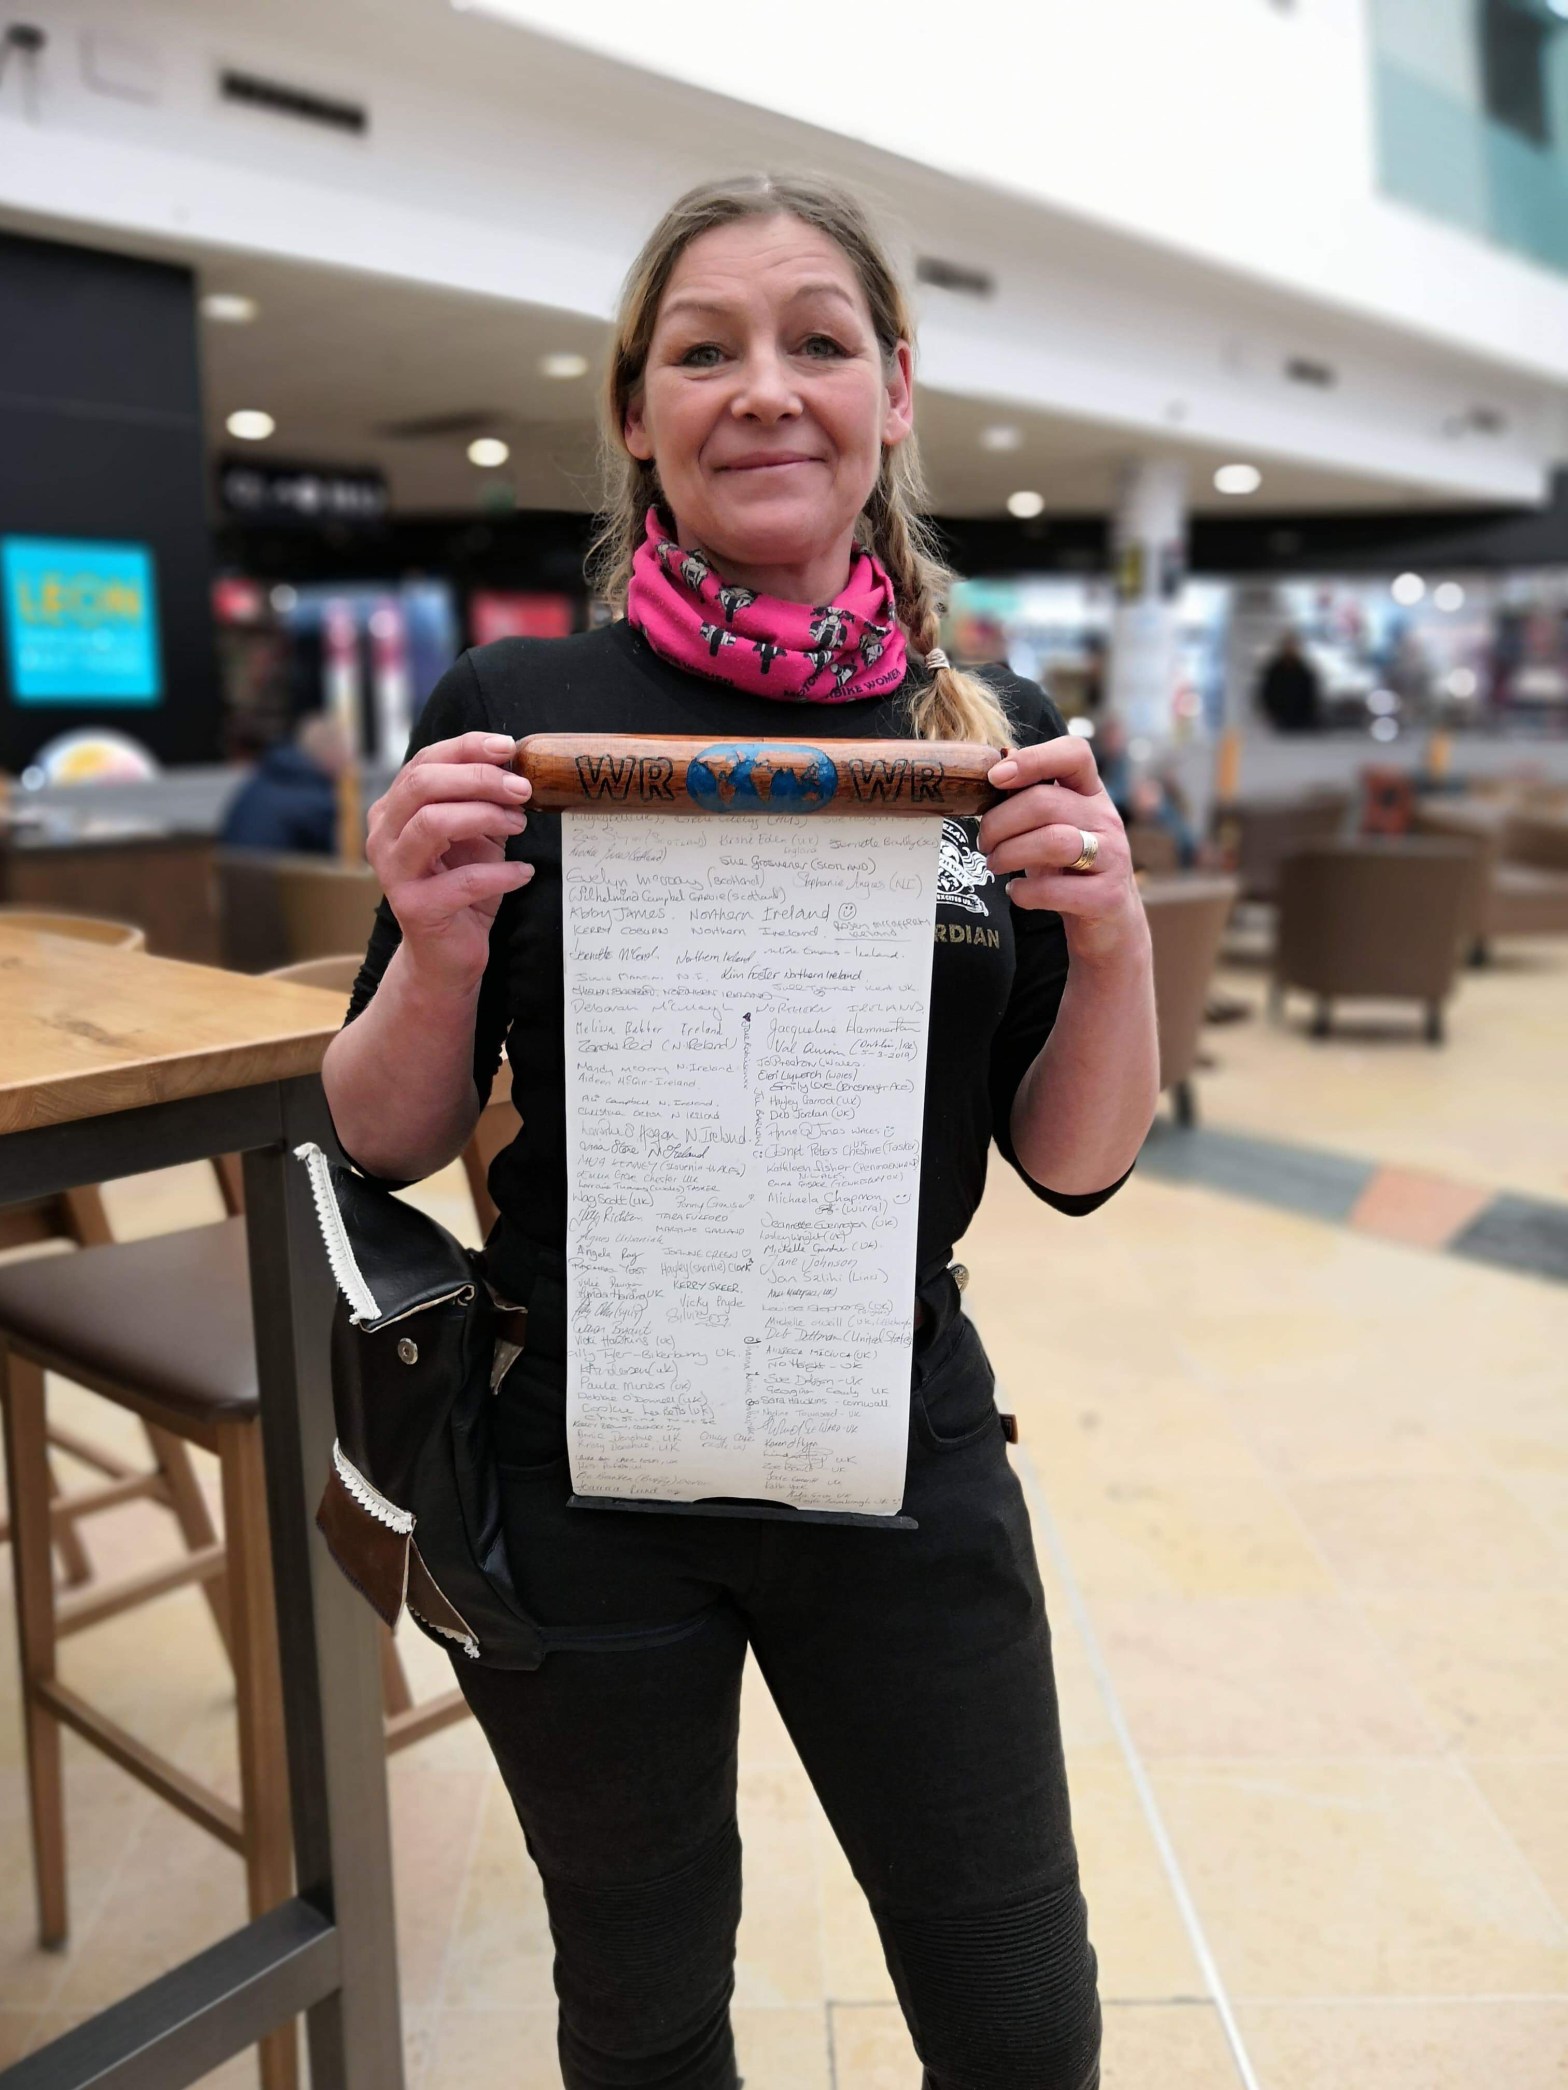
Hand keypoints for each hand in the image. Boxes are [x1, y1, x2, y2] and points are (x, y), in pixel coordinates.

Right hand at [365, 731, 533, 992]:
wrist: (447, 954)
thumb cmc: (462, 888)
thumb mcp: (476, 836)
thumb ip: (486, 802)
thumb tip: (518, 767)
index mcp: (393, 810)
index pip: (424, 762)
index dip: (466, 748)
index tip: (508, 747)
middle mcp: (383, 836)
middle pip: (423, 784)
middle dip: (479, 778)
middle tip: (521, 788)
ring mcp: (394, 872)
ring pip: (432, 822)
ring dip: (485, 816)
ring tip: (520, 823)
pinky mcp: (414, 907)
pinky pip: (462, 880)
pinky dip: (501, 873)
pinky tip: (524, 873)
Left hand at [979, 735, 1145, 963]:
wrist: (1107, 924)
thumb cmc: (1069, 868)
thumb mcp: (1052, 827)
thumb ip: (1029, 802)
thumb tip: (990, 775)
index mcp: (1091, 794)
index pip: (1075, 754)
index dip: (1033, 758)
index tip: (995, 777)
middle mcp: (1107, 819)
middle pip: (1045, 803)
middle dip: (999, 823)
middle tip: (984, 843)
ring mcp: (1112, 857)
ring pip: (1053, 842)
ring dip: (1009, 854)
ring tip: (994, 864)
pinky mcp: (1107, 897)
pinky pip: (1056, 890)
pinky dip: (1025, 891)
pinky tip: (1016, 891)